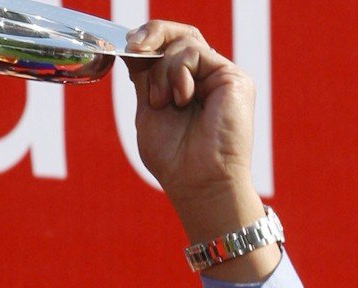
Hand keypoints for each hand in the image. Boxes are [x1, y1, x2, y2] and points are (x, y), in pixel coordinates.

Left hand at [124, 21, 277, 281]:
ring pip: (184, 44)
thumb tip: (130, 48)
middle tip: (134, 47)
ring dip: (161, 72)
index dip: (147, 40)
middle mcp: (207, 76)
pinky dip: (178, 73)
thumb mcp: (149, 110)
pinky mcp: (233, 78)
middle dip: (153, 34)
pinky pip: (195, 53)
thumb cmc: (174, 158)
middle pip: (181, 34)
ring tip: (163, 103)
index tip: (125, 49)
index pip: (168, 47)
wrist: (198, 182)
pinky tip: (181, 100)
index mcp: (187, 84)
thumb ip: (145, 78)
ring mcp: (221, 75)